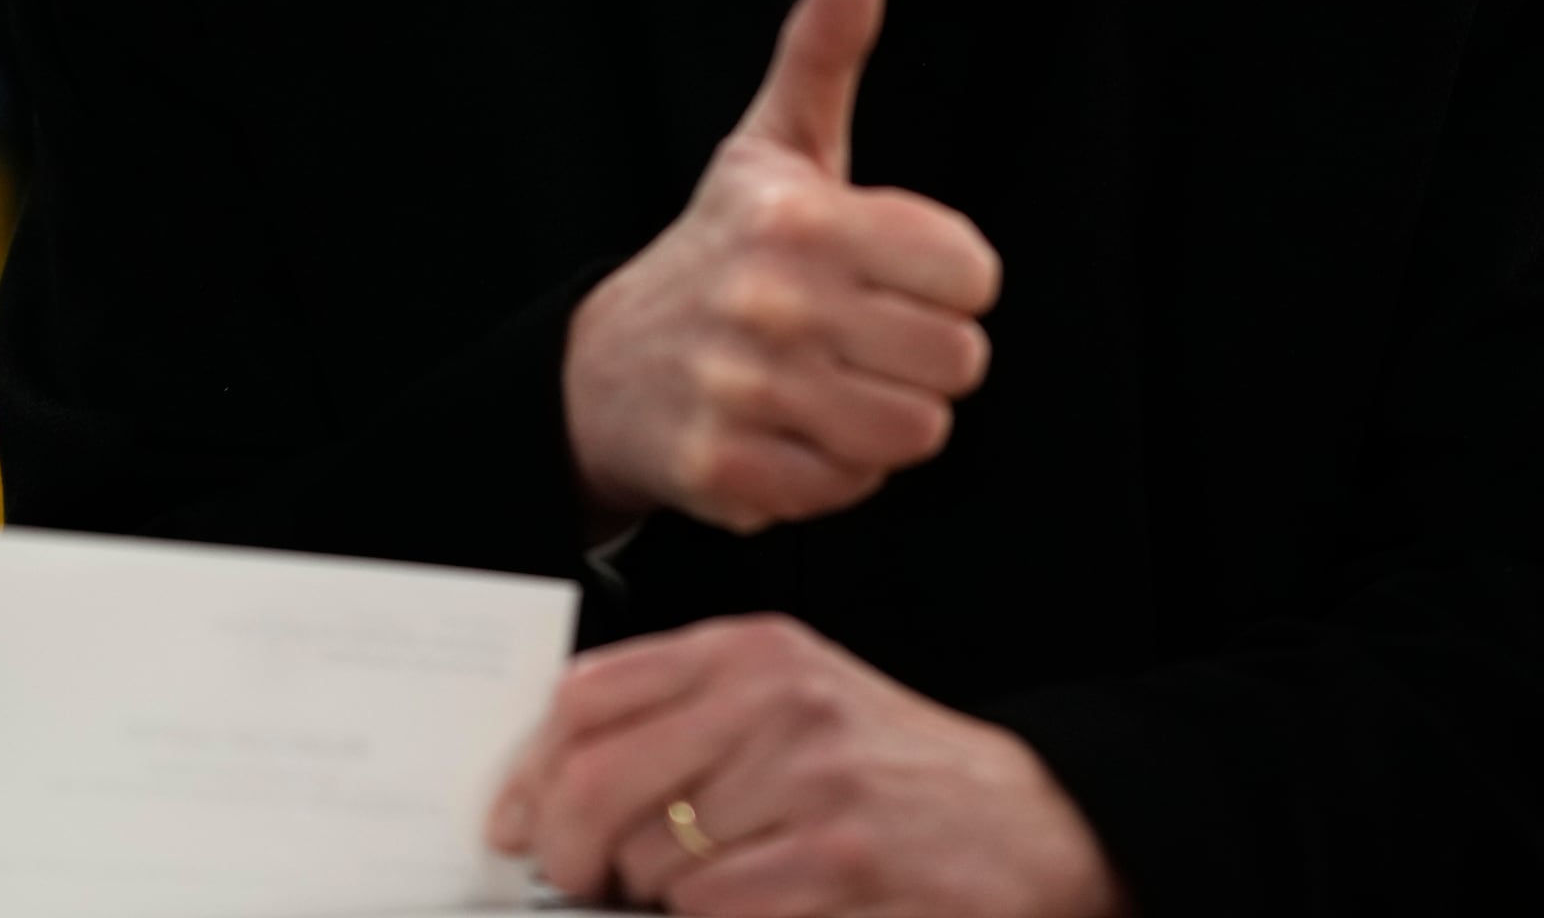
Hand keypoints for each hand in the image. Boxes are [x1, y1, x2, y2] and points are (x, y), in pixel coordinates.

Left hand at [491, 615, 1133, 917]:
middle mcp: (778, 704)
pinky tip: (762, 906)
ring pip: (652, 865)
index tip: (513, 821)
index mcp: (754, 653)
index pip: (588, 695)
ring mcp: (811, 788)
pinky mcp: (838, 872)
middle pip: (598, 786)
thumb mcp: (789, 703)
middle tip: (580, 883)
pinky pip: (713, 915)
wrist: (1030, 825)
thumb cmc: (889, 770)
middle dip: (569, 854)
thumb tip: (550, 781)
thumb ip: (684, 715)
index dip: (530, 771)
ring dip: (657, 900)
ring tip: (713, 888)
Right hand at [563, 0, 1000, 532]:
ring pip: (916, 432)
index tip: (895, 268)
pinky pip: (854, 488)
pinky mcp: (731, 472)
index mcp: (802, 218)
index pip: (972, 272)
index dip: (947, 274)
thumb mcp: (777, 138)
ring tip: (834, 377)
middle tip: (865, 329)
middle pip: (958, 359)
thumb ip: (827, 44)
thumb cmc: (723, 244)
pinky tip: (796, 427)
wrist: (603, 366)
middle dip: (925, 348)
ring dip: (886, 413)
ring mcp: (748, 394)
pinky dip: (836, 468)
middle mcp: (773, 304)